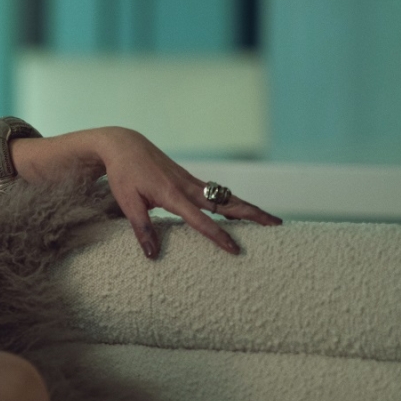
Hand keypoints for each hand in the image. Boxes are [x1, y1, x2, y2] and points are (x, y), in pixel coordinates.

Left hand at [21, 127, 281, 257]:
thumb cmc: (124, 174)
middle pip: (226, 203)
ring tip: (269, 221)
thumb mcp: (127, 202)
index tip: (235, 250)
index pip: (200, 220)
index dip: (218, 236)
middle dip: (252, 214)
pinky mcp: (189, 180)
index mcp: (173, 195)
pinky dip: (232, 202)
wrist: (124, 145)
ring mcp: (191, 182)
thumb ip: (142, 229)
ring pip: (225, 196)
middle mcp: (187, 187)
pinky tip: (239, 212)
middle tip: (277, 226)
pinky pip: (216, 193)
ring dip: (247, 208)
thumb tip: (153, 255)